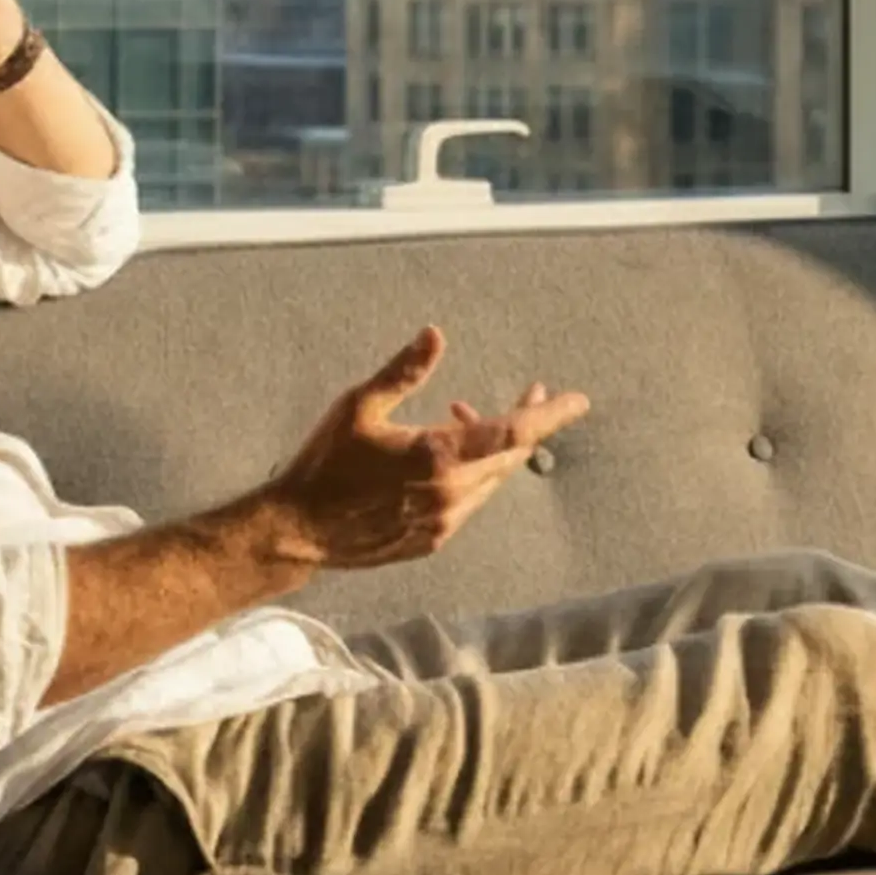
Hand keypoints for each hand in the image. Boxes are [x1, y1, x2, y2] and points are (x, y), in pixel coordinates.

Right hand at [257, 328, 592, 570]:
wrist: (298, 531)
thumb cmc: (325, 463)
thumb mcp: (359, 405)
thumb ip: (404, 370)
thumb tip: (436, 333)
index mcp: (437, 457)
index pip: (513, 433)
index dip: (550, 415)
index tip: (577, 401)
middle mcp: (450, 495)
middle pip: (510, 455)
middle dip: (527, 422)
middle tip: (534, 392)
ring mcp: (444, 523)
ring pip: (492, 480)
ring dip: (493, 447)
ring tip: (465, 413)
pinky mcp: (433, 540)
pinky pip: (470, 502)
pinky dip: (472, 473)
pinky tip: (448, 454)